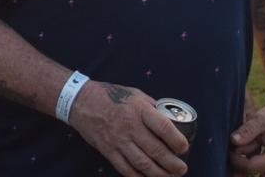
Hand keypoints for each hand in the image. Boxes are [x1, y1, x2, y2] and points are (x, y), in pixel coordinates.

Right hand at [68, 81, 189, 176]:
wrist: (80, 101)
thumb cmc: (111, 96)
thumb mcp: (135, 94)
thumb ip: (153, 108)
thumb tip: (172, 120)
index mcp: (138, 109)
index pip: (163, 127)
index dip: (177, 141)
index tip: (183, 147)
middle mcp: (128, 126)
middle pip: (155, 150)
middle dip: (172, 163)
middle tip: (182, 168)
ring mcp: (117, 140)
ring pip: (142, 163)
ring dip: (159, 174)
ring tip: (170, 176)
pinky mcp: (108, 150)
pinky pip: (125, 169)